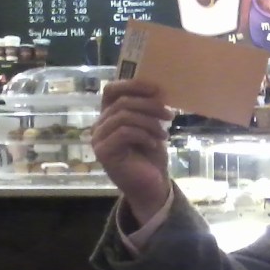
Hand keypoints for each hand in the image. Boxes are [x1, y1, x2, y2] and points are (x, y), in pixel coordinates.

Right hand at [92, 79, 174, 224]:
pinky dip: (144, 135)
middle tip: (170, 114)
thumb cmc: (151, 155)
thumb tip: (158, 90)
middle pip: (122, 102)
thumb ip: (148, 109)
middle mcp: (100, 125)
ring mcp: (99, 139)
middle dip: (149, 105)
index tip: (157, 89)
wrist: (152, 184)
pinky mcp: (103, 152)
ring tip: (165, 134)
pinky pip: (124, 132)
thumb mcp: (152, 126)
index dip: (132, 85)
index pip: (112, 90)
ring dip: (149, 122)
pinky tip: (154, 143)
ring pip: (124, 116)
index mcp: (109, 115)